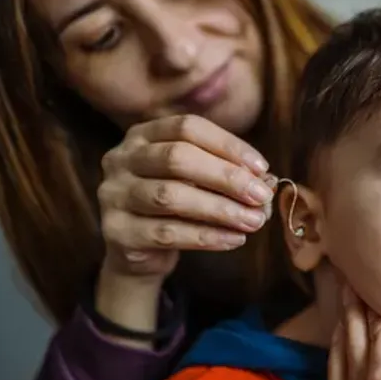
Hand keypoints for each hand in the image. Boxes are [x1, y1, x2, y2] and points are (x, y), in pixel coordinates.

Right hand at [94, 115, 271, 344]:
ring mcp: (113, 194)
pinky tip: (234, 239)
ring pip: (170, 197)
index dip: (228, 145)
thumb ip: (228, 174)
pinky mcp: (116, 231)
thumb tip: (267, 180)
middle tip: (262, 197)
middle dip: (227, 177)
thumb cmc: (177, 206)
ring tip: (254, 221)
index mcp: (143, 135)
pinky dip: (206, 236)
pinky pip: (166, 233)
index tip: (262, 168)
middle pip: (177, 158)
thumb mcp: (200, 182)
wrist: (138, 251)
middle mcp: (121, 159)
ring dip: (220, 209)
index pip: (188, 127)